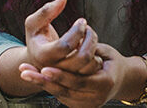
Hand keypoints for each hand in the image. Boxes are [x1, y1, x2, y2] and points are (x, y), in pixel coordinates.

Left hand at [19, 43, 134, 107]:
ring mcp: (88, 105)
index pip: (78, 80)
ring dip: (41, 84)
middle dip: (44, 81)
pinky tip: (34, 77)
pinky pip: (62, 97)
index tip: (44, 68)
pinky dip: (48, 87)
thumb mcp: (105, 51)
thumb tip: (74, 44)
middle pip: (65, 90)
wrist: (121, 80)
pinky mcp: (81, 107)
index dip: (60, 75)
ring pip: (61, 95)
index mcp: (105, 82)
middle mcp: (97, 97)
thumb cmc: (112, 61)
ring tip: (25, 73)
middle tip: (26, 72)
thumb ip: (90, 50)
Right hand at [23, 0, 103, 74]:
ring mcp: (67, 76)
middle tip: (89, 28)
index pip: (65, 45)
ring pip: (90, 65)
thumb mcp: (34, 23)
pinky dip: (96, 56)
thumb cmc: (37, 37)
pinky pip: (93, 70)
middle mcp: (55, 69)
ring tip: (89, 36)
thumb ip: (46, 10)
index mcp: (43, 55)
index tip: (82, 20)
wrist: (37, 61)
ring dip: (94, 46)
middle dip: (90, 38)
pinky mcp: (76, 79)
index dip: (77, 31)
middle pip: (82, 57)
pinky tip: (90, 46)